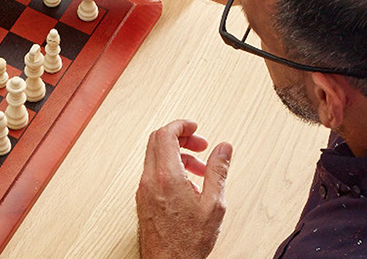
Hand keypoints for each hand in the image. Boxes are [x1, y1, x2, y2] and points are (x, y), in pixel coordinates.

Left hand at [137, 120, 232, 258]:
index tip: (194, 127)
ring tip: (199, 170)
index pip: (165, 134)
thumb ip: (218, 171)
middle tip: (200, 145)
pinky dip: (169, 169)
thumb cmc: (187, 242)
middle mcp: (149, 181)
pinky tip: (188, 185)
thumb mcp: (213, 204)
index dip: (181, 125)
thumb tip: (223, 148)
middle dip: (180, 137)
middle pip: (157, 141)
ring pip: (154, 157)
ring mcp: (143, 191)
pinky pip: (153, 173)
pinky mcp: (143, 200)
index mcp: (166, 177)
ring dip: (177, 155)